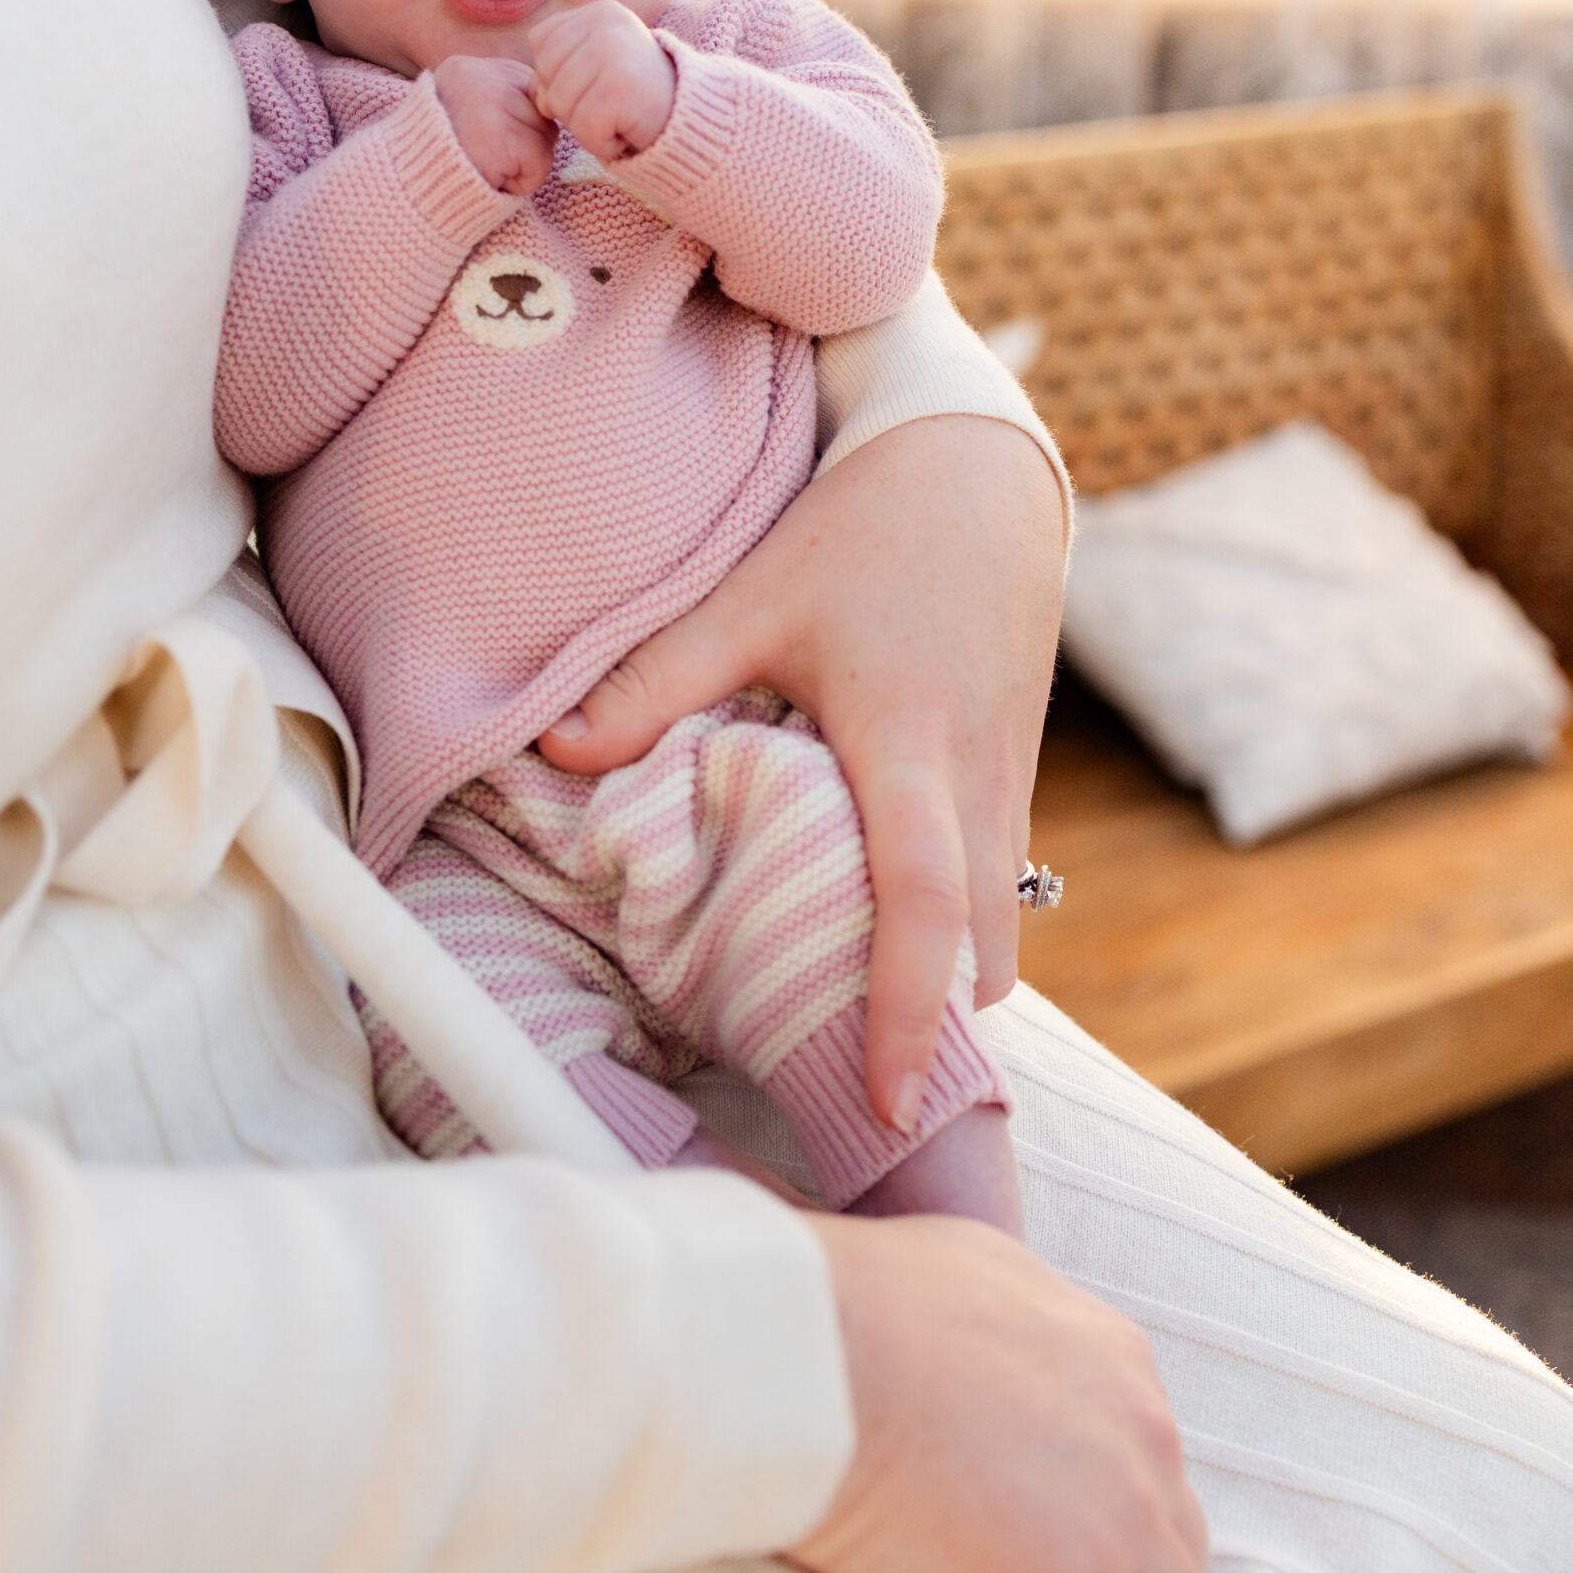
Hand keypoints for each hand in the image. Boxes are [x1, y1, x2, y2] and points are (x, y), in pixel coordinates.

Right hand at [433, 54, 556, 195]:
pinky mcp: (505, 135)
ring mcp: (493, 102)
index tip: (482, 139)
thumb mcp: (467, 114)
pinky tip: (492, 177)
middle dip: (524, 142)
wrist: (408, 192)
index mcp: (466, 67)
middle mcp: (480, 74)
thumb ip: (505, 101)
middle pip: (541, 111)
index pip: (528, 88)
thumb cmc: (441, 162)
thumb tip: (551, 105)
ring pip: (546, 137)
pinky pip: (540, 163)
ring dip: (523, 164)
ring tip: (485, 166)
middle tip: (482, 155)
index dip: (515, 124)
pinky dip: (522, 182)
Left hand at [526, 0, 675, 158]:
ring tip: (621, 116)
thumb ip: (556, 73)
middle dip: (569, 102)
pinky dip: (604, 144)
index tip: (598, 80)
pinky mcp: (621, 91)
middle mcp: (607, 25)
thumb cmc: (638, 97)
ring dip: (586, 126)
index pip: (540, 42)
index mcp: (600, 12)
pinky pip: (584, 130)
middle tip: (611, 102)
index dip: (557, 72)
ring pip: (560, 105)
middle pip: (545, 74)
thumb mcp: (594, 70)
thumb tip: (541, 98)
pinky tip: (628, 131)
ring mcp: (614, 55)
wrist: (695, 119)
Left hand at [537, 417, 1063, 1129]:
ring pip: (1002, 927)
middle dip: (936, 1033)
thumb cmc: (863, 529)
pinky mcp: (1019, 773)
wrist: (983, 473)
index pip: (921, 899)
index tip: (883, 1098)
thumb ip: (655, 681)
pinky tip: (888, 940)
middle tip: (856, 1099)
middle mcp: (976, 778)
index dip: (903, 1009)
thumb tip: (555, 755)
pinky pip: (1000, 886)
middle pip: (983, 949)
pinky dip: (958, 932)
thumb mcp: (753, 595)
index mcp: (908, 742)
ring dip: (950, 985)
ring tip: (866, 1034)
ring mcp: (1013, 780)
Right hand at [793, 1214, 1206, 1572]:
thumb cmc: (830, 1312)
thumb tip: (968, 1355)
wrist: (792, 1350)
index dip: (1088, 1511)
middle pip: (1170, 1541)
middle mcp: (1138, 1420)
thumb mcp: (954, 1274)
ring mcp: (1122, 1506)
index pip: (1142, 1459)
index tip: (1024, 1534)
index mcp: (1106, 1349)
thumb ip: (1000, 1324)